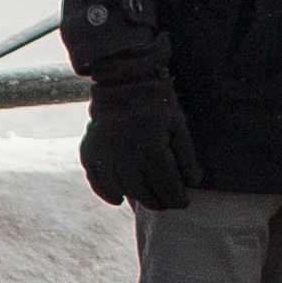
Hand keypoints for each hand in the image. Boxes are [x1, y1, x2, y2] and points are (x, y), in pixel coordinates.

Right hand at [79, 62, 198, 211]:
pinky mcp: (89, 153)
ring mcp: (105, 154)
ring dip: (138, 200)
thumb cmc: (157, 103)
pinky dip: (108, 194)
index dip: (178, 199)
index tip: (183, 202)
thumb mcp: (178, 124)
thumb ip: (187, 156)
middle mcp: (125, 154)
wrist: (122, 80)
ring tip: (149, 199)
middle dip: (160, 202)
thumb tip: (192, 184)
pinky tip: (119, 198)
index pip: (167, 187)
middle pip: (146, 194)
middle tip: (167, 202)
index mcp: (151, 147)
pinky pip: (97, 183)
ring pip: (124, 191)